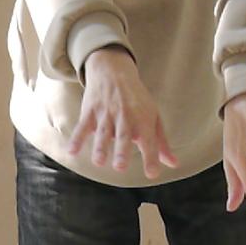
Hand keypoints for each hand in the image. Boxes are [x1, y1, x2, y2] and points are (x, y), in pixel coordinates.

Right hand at [67, 47, 178, 178]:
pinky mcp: (90, 112)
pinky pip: (82, 127)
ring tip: (98, 161)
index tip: (152, 174)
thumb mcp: (153, 117)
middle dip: (121, 151)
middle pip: (123, 136)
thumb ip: (161, 143)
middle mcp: (125, 116)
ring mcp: (106, 113)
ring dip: (100, 147)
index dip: (151, 157)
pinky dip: (76, 138)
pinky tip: (72, 152)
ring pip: (102, 133)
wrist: (113, 70)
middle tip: (120, 167)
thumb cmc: (137, 100)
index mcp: (143, 119)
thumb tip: (174, 164)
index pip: (148, 141)